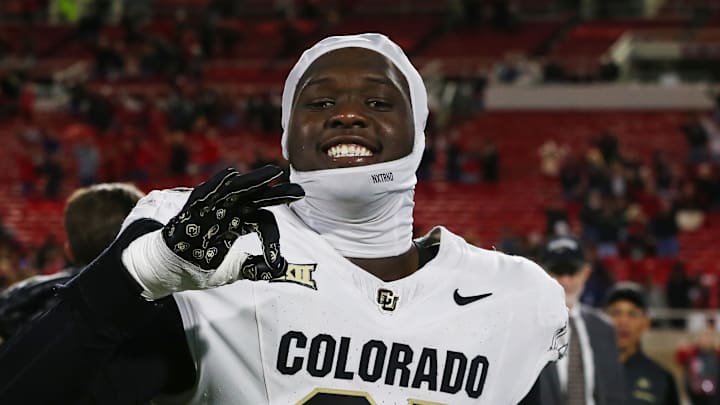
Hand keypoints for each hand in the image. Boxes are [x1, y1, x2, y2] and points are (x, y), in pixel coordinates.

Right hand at [122, 165, 303, 299]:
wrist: (169, 270)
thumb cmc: (201, 265)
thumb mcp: (234, 271)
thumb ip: (256, 268)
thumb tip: (282, 270)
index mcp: (239, 223)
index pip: (263, 221)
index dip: (272, 239)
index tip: (277, 262)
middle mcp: (228, 212)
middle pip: (256, 198)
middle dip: (277, 194)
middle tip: (300, 193)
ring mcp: (210, 209)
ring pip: (236, 190)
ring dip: (254, 181)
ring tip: (273, 173)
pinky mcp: (191, 211)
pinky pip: (204, 194)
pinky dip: (217, 185)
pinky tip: (231, 174)